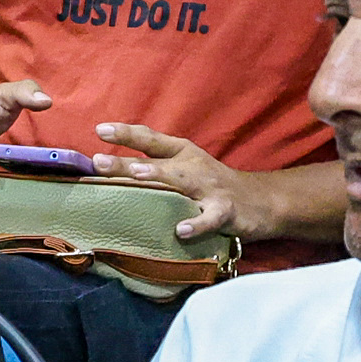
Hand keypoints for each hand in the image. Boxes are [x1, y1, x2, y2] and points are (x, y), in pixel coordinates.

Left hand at [92, 120, 255, 243]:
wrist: (262, 200)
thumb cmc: (212, 184)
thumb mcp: (186, 167)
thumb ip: (153, 166)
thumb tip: (107, 171)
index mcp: (182, 153)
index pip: (151, 139)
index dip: (126, 133)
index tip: (99, 130)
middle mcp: (193, 166)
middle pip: (158, 162)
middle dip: (128, 163)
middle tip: (98, 161)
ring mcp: (210, 188)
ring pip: (182, 182)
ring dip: (160, 178)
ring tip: (137, 177)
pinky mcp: (226, 210)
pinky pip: (210, 218)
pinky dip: (197, 224)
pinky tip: (180, 230)